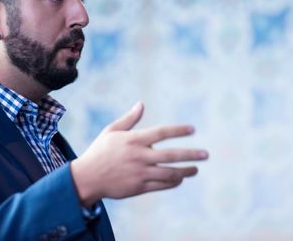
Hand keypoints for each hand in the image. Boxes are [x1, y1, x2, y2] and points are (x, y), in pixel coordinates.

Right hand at [70, 102, 208, 206]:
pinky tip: (180, 178)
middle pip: (171, 155)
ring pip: (169, 173)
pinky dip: (173, 182)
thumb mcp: (111, 131)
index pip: (162, 133)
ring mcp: (140, 173)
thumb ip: (129, 119)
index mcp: (134, 140)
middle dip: (191, 154)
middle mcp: (139, 156)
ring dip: (185, 171)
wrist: (87, 178)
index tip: (192, 130)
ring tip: (195, 169)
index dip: (178, 130)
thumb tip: (141, 104)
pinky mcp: (139, 187)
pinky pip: (162, 185)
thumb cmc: (99, 151)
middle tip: (205, 154)